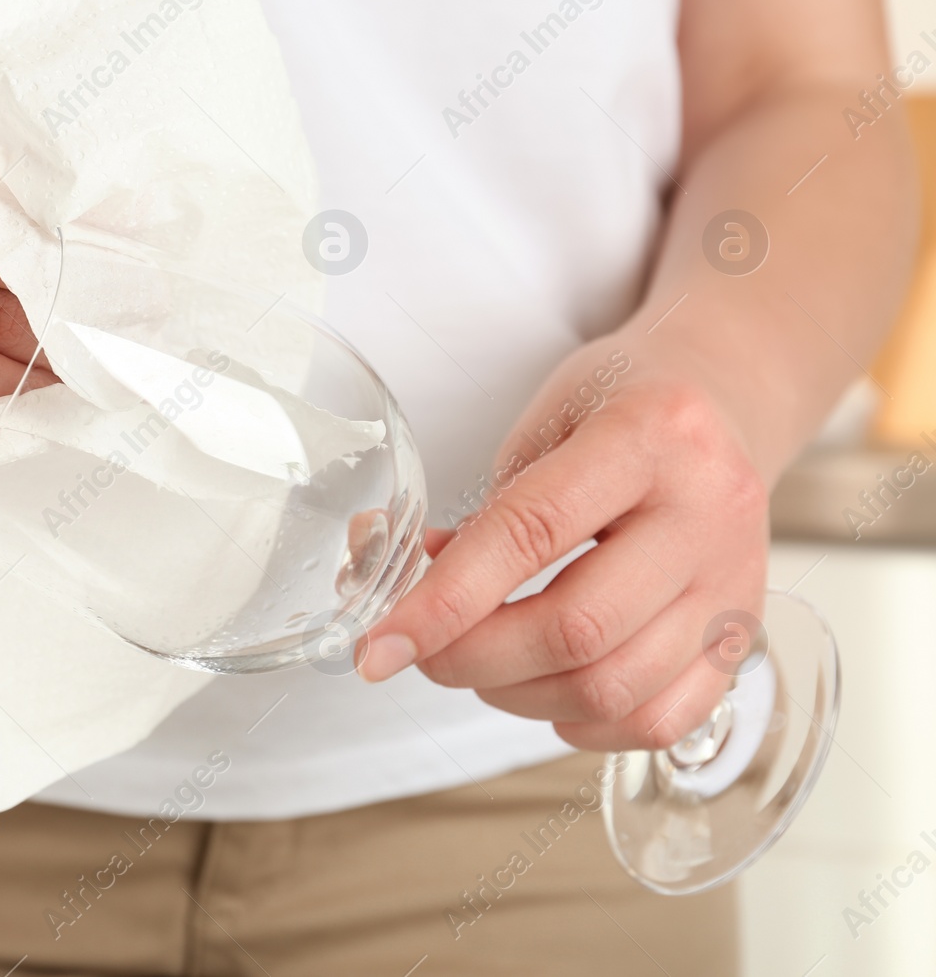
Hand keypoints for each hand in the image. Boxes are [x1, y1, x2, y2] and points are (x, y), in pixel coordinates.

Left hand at [357, 339, 769, 750]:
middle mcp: (708, 513)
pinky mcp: (745, 635)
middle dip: (472, 658)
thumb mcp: (542, 425)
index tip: (380, 648)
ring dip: (520, 696)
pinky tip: (551, 685)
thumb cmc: (621, 405)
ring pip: (613, 688)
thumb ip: (480, 515)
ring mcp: (736, 583)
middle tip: (425, 651)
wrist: (726, 405)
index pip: (529, 535)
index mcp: (649, 436)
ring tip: (485, 663)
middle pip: (575, 629)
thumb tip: (404, 594)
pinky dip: (583, 722)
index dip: (443, 603)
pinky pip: (658, 720)